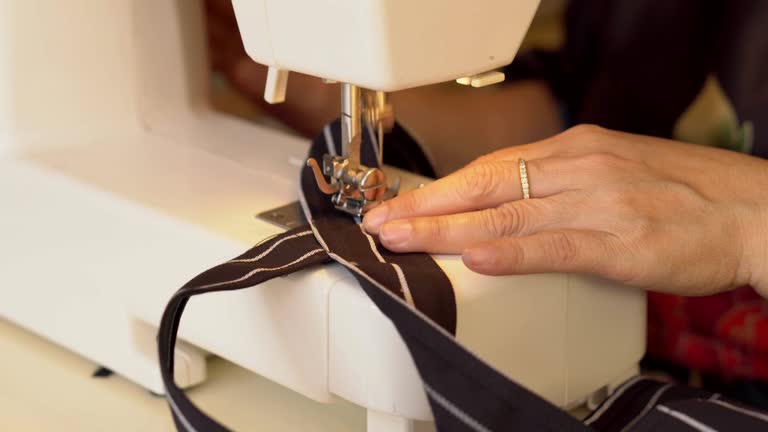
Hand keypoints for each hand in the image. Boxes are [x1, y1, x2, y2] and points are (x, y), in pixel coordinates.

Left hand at [363, 125, 767, 296]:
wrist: (750, 209)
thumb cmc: (681, 192)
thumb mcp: (610, 170)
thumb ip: (558, 183)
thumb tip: (506, 200)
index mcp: (575, 150)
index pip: (490, 167)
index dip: (440, 189)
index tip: (400, 205)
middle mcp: (579, 169)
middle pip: (486, 187)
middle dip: (426, 207)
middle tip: (380, 224)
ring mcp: (599, 204)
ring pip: (507, 216)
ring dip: (447, 230)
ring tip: (402, 242)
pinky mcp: (620, 242)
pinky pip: (554, 247)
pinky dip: (511, 253)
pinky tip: (475, 258)